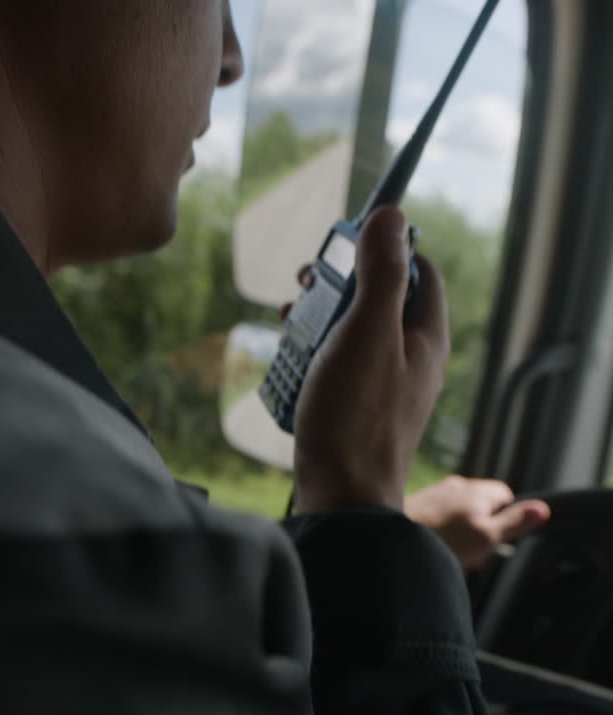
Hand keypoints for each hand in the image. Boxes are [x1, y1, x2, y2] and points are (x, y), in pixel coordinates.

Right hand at [292, 206, 448, 513]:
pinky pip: (335, 368)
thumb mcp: (368, 330)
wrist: (340, 497)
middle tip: (304, 285)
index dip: (384, 247)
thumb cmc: (356, 416)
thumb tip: (393, 217)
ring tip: (288, 324)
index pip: (419, 269)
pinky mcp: (356, 411)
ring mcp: (384, 388)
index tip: (345, 245)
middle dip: (338, 285)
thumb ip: (383, 272)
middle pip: (378, 298)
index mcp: (427, 337)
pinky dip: (311, 357)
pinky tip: (290, 364)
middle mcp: (412, 361)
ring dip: (317, 320)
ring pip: (351, 332)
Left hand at [404, 476, 550, 569]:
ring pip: (457, 514)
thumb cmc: (442, 540)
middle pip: (480, 505)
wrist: (388, 540)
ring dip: (459, 535)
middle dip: (480, 530)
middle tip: (472, 555)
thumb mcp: (488, 536)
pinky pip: (435, 519)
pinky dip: (438, 535)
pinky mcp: (413, 505)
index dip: (505, 519)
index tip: (495, 540)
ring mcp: (433, 494)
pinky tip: (430, 551)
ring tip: (450, 556)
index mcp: (477, 489)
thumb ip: (515, 522)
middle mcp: (455, 486)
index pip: (505, 496)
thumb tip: (544, 509)